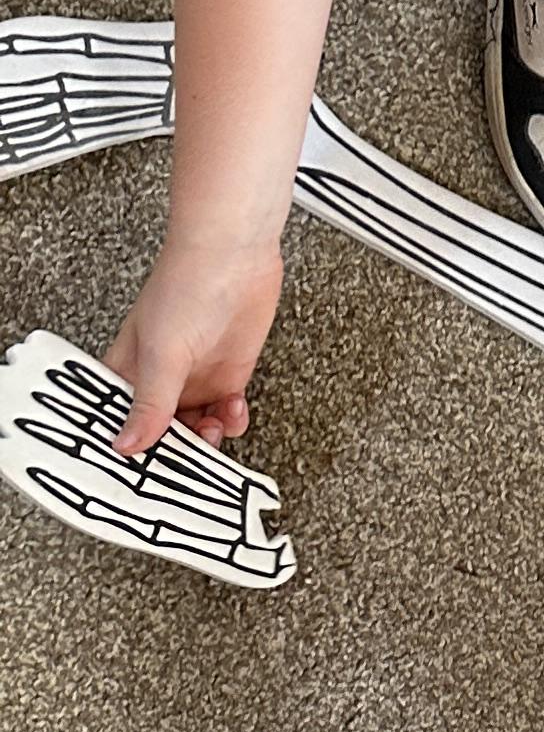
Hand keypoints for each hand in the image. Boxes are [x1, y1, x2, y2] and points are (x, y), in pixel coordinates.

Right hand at [109, 236, 284, 452]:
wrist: (235, 256)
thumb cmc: (184, 287)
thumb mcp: (162, 354)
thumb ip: (151, 404)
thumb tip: (128, 445)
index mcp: (127, 372)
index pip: (120, 422)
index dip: (129, 448)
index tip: (140, 474)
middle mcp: (160, 380)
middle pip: (162, 433)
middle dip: (175, 452)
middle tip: (187, 466)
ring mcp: (195, 378)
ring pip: (197, 429)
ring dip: (206, 439)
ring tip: (212, 431)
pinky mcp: (228, 375)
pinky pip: (227, 414)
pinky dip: (232, 420)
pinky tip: (234, 409)